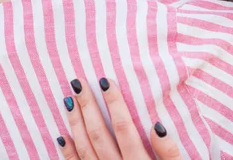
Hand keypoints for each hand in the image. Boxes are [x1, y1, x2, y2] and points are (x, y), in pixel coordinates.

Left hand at [58, 77, 181, 159]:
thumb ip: (170, 153)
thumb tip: (158, 125)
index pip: (125, 127)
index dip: (115, 103)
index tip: (106, 80)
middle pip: (100, 135)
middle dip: (88, 107)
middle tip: (78, 82)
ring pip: (85, 150)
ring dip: (75, 124)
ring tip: (69, 100)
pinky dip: (69, 154)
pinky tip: (63, 137)